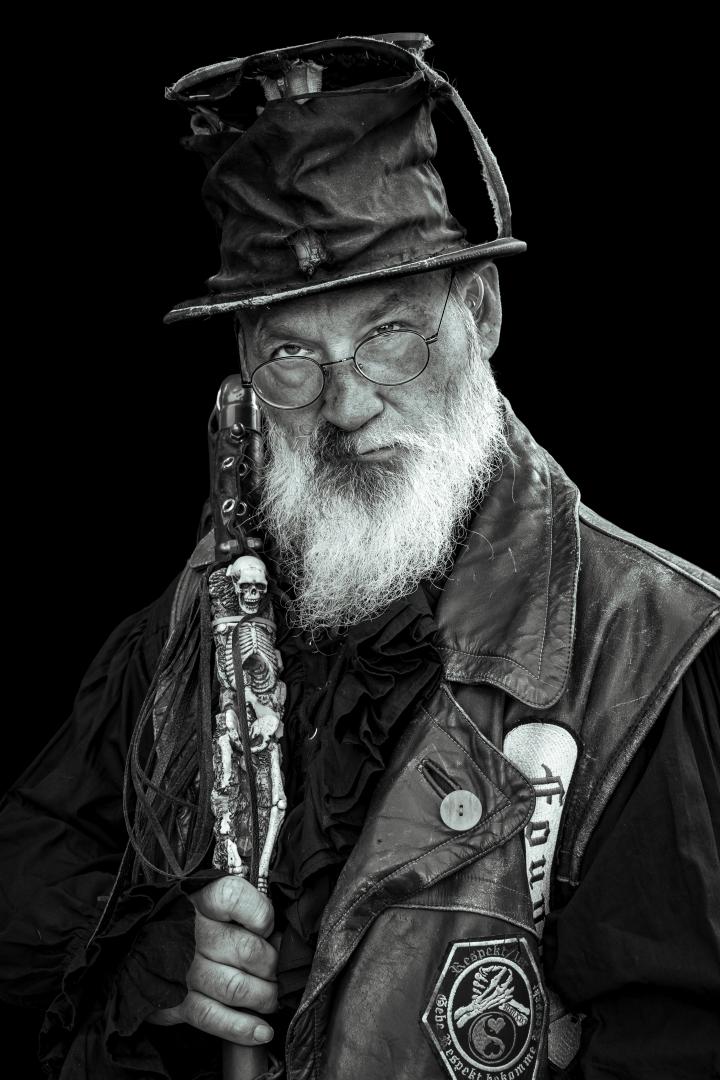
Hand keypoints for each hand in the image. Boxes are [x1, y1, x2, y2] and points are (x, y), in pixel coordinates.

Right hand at [148, 875, 278, 1045]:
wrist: (143, 944)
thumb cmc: (196, 921)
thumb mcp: (216, 901)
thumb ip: (247, 909)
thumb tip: (281, 937)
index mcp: (202, 899)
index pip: (234, 898)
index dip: (260, 914)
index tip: (268, 927)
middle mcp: (193, 933)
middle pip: (248, 950)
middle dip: (273, 966)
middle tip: (280, 970)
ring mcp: (184, 969)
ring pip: (236, 988)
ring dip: (264, 998)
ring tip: (273, 998)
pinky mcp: (177, 1001)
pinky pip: (213, 1018)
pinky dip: (242, 1028)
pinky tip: (261, 1031)